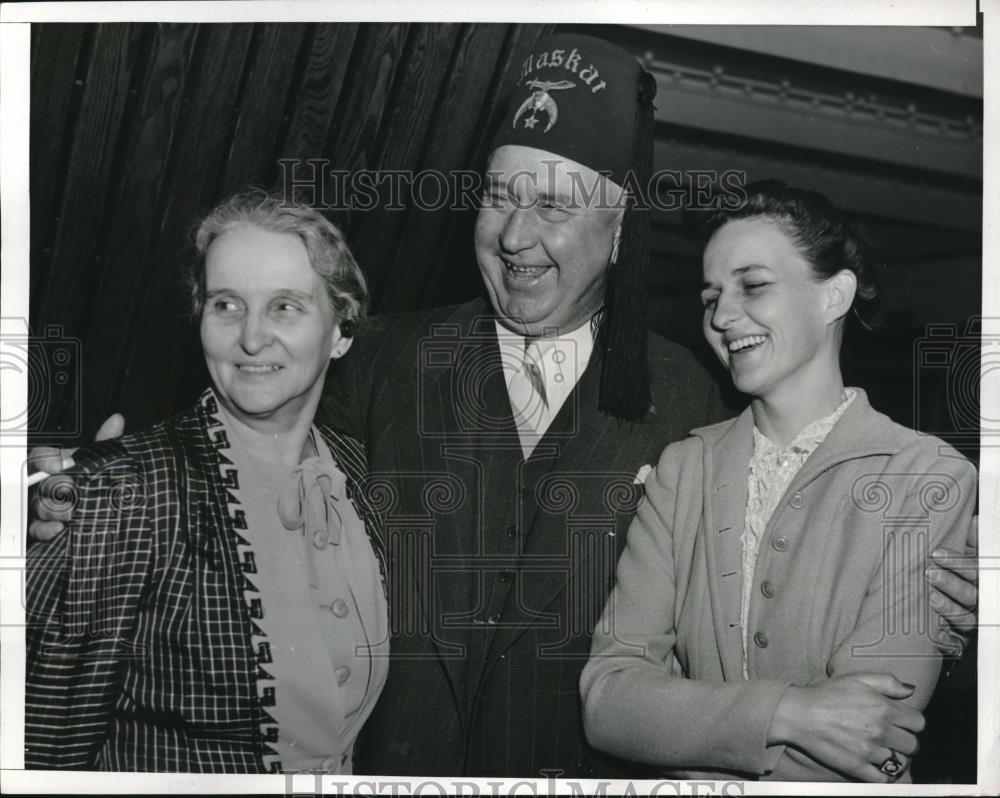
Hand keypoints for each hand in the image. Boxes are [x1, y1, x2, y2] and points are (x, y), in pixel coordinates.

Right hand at [28, 414, 124, 541]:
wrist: (107, 515)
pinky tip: (58, 529)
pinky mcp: (44, 527)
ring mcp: (44, 505)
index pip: (41, 456)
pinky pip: (36, 528)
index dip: (46, 459)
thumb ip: (107, 443)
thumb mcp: (105, 463)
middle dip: (57, 487)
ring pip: (39, 505)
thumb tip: (117, 419)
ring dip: (54, 509)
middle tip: (73, 491)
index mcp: (60, 466)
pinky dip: (45, 529)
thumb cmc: (100, 484)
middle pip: (42, 483)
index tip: (59, 464)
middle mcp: (48, 485)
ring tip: (73, 513)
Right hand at [769, 672, 923, 781]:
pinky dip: (884, 774)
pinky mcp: (858, 767)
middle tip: (893, 737)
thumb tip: (910, 690)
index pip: (918, 722)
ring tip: (885, 751)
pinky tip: (878, 766)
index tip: (901, 721)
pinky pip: (883, 778)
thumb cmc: (826, 694)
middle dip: (906, 740)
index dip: (911, 721)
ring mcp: (870, 751)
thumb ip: (887, 682)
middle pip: (913, 745)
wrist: (799, 714)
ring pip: (900, 762)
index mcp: (884, 708)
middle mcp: (881, 731)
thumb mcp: (857, 678)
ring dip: (896, 757)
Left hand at [926, 515, 977, 654]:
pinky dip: (948, 637)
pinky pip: (957, 641)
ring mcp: (972, 620)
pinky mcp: (961, 638)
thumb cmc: (960, 572)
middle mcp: (980, 601)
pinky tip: (936, 631)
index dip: (957, 562)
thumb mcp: (970, 554)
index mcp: (982, 579)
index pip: (974, 570)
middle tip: (930, 573)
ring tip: (931, 597)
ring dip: (948, 608)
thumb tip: (974, 521)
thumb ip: (974, 540)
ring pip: (965, 618)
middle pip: (970, 595)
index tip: (937, 554)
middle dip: (950, 584)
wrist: (954, 605)